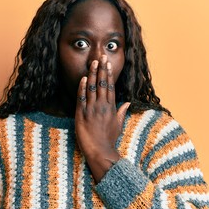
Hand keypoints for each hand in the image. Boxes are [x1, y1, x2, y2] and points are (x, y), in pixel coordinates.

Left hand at [75, 55, 129, 181]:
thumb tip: (128, 103)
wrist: (99, 151)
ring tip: (92, 63)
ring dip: (92, 74)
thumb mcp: (118, 125)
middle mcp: (102, 106)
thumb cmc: (108, 139)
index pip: (110, 86)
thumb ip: (121, 112)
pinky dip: (82, 88)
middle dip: (101, 69)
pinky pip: (81, 98)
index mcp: (111, 107)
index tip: (107, 64)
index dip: (108, 74)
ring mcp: (91, 110)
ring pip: (92, 88)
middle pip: (102, 84)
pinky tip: (83, 78)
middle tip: (101, 57)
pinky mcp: (81, 115)